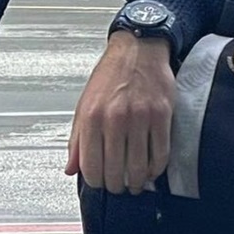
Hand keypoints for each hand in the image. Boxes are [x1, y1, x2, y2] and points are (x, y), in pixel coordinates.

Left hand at [65, 31, 173, 194]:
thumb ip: (77, 139)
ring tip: (134, 183)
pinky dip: (155, 169)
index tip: (100, 183)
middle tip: (118, 186)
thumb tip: (70, 168)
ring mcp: (140, 117)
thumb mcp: (84, 104)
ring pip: (138, 167)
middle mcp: (114, 118)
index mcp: (91, 116)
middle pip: (115, 171)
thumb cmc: (111, 75)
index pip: (90, 166)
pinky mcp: (162, 116)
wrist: (138, 48)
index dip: (95, 182)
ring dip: (136, 182)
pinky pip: (160, 154)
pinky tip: (151, 170)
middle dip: (116, 185)